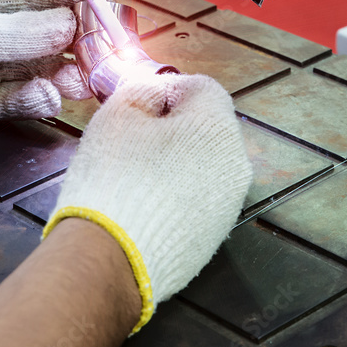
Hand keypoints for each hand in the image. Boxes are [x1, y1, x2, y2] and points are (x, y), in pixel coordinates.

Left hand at [0, 0, 90, 152]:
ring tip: (82, 82)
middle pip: (51, 32)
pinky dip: (39, 99)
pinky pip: (23, 98)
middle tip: (104, 57)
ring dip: (66, 74)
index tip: (107, 12)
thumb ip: (19, 34)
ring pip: (43, 68)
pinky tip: (46, 98)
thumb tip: (68, 24)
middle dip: (79, 42)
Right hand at [44, 73, 252, 332]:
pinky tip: (143, 206)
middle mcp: (235, 165)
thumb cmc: (114, 176)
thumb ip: (141, 91)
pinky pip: (197, 201)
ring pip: (204, 167)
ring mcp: (228, 206)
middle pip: (207, 129)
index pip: (201, 88)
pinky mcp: (213, 239)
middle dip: (174, 127)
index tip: (136, 103)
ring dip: (176, 162)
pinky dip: (176, 196)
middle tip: (132, 139)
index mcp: (218, 127)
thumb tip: (154, 95)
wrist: (111, 258)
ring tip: (134, 175)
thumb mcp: (117, 115)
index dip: (167, 88)